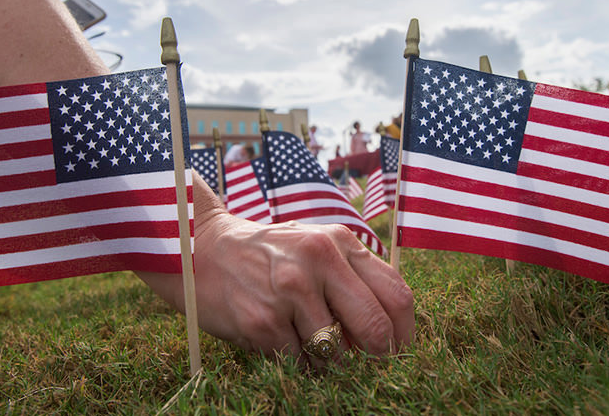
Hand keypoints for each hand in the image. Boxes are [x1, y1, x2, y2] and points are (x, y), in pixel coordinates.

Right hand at [193, 215, 414, 359]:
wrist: (203, 251)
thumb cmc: (271, 256)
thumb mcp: (317, 248)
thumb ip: (354, 280)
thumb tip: (389, 336)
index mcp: (340, 242)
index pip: (396, 295)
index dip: (405, 335)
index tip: (399, 352)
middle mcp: (318, 260)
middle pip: (375, 328)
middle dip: (376, 356)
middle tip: (368, 366)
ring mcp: (289, 290)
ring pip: (335, 353)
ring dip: (328, 362)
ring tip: (307, 341)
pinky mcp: (262, 320)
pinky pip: (299, 362)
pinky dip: (296, 363)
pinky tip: (279, 340)